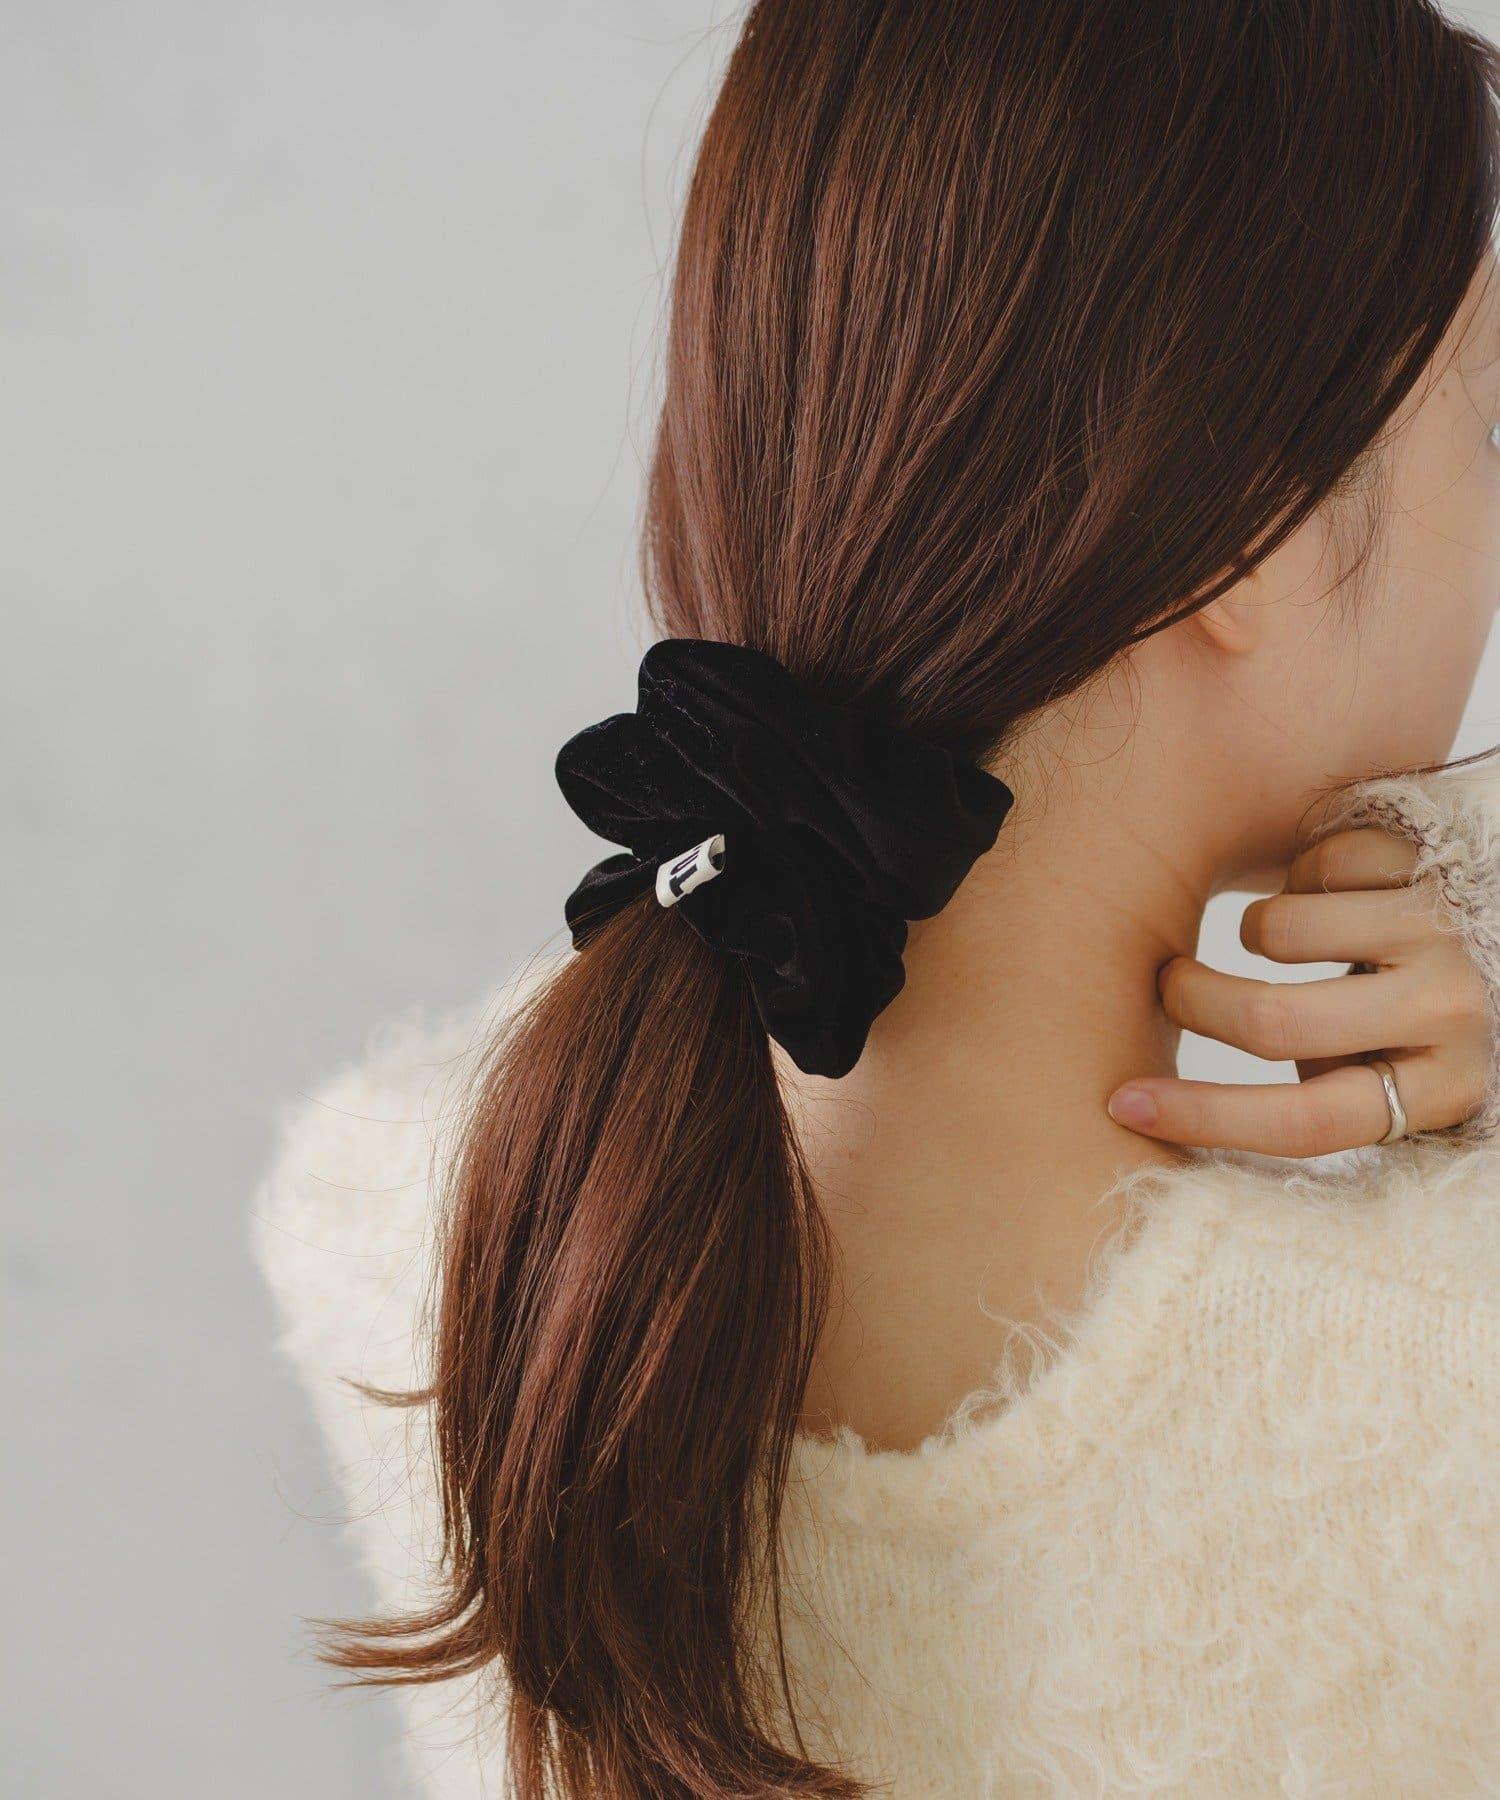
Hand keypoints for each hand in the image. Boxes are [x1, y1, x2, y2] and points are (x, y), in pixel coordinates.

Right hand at [1106, 826, 1493, 1155]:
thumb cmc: (1433, 1018)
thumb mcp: (1397, 1075)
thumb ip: (1320, 1092)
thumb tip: (1179, 1101)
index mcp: (1442, 1089)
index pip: (1307, 1121)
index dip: (1204, 1115)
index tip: (1125, 1103)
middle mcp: (1451, 1013)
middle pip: (1273, 1021)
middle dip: (1192, 1001)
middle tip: (1172, 986)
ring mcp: (1443, 930)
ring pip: (1281, 930)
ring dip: (1261, 928)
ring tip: (1297, 935)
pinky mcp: (1434, 858)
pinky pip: (1320, 861)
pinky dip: (1309, 872)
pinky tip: (1344, 889)